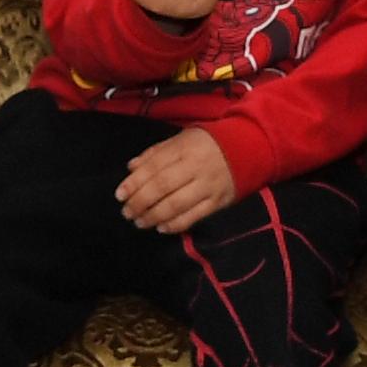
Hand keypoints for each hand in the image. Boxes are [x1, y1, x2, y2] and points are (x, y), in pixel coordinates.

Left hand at [116, 126, 237, 235]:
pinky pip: (194, 217)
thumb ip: (155, 153)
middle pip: (162, 187)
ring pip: (176, 205)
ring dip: (154, 216)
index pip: (154, 167)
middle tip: (127, 212)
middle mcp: (196, 167)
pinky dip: (175, 224)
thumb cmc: (207, 143)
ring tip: (140, 222)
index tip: (120, 195)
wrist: (247, 148)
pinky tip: (161, 227)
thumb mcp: (181, 139)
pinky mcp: (218, 202)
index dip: (134, 182)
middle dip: (140, 202)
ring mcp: (208, 186)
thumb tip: (131, 168)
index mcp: (184, 148)